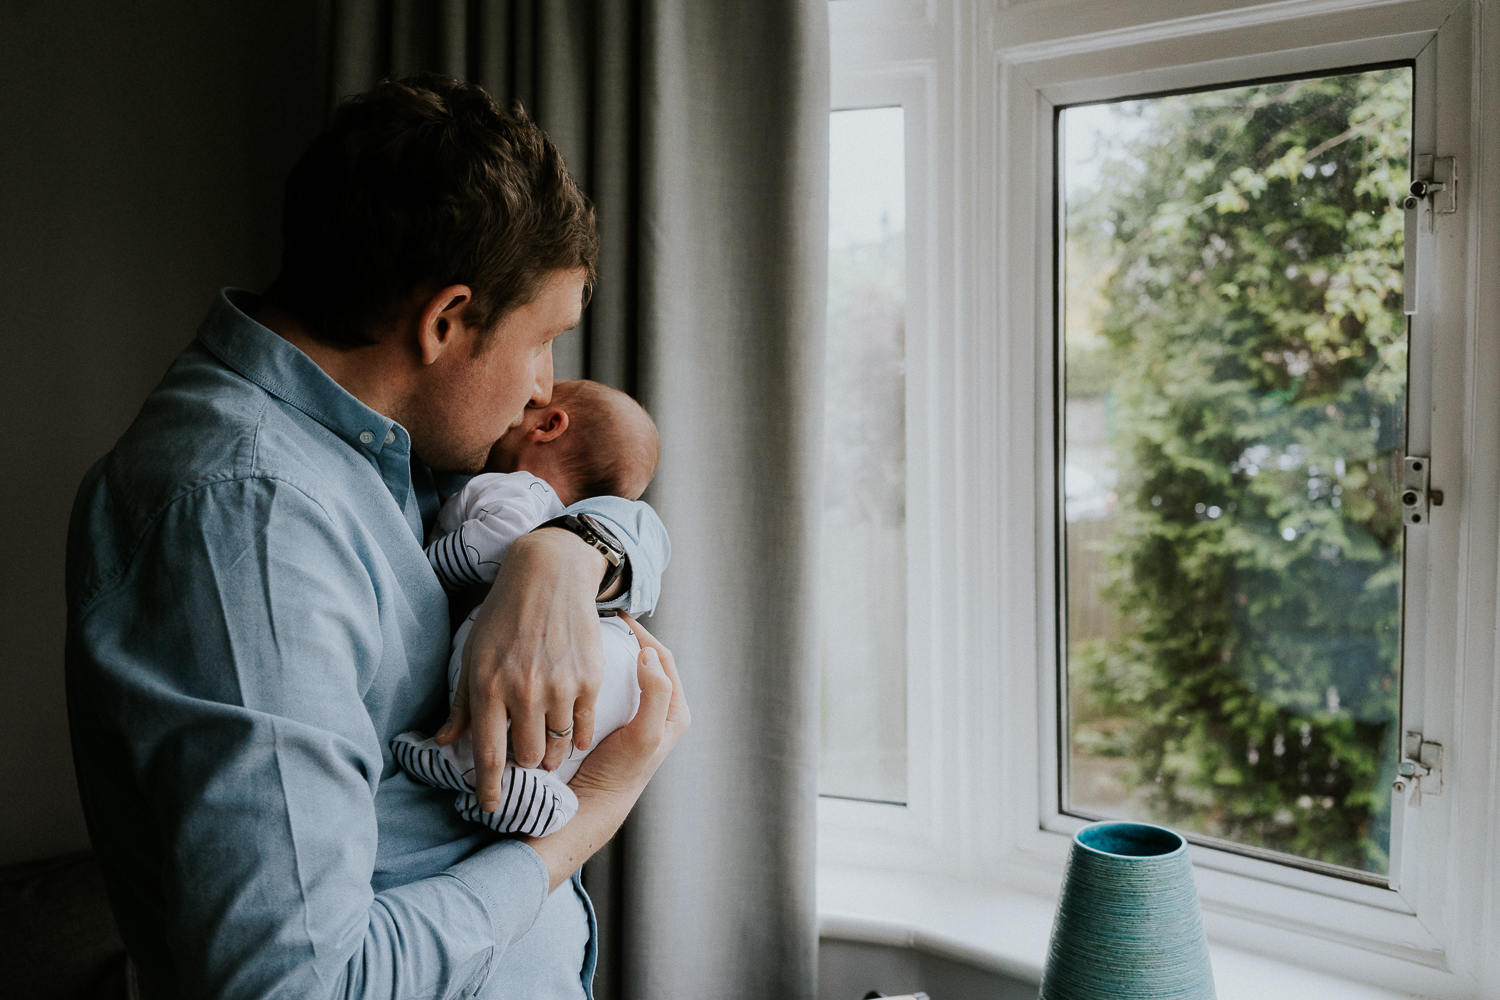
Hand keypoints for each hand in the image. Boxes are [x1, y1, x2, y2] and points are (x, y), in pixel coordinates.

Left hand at [435, 528, 605, 812]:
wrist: (549, 577)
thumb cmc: (503, 616)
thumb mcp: (472, 655)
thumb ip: (462, 704)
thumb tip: (444, 742)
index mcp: (489, 688)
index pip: (488, 755)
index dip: (489, 788)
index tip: (491, 807)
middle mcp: (524, 692)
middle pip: (528, 757)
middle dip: (525, 764)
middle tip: (524, 757)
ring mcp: (560, 686)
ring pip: (558, 746)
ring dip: (551, 754)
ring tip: (547, 749)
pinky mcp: (589, 678)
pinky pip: (585, 728)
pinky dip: (578, 738)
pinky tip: (572, 736)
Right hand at [567, 613, 690, 799]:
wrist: (591, 803)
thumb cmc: (620, 773)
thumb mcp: (645, 734)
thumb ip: (655, 695)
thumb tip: (648, 655)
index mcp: (675, 711)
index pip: (663, 659)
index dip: (644, 636)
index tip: (619, 618)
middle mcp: (659, 710)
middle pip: (646, 662)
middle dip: (627, 640)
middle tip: (603, 622)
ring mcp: (635, 714)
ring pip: (627, 673)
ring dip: (613, 654)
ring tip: (592, 637)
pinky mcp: (614, 720)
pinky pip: (611, 687)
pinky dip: (600, 672)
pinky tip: (582, 665)